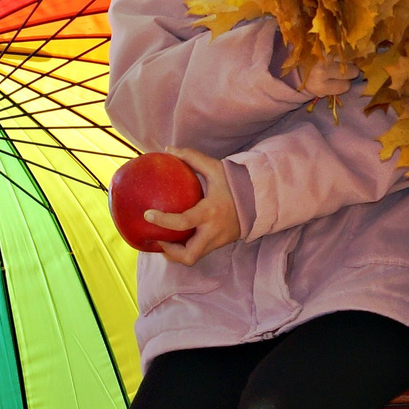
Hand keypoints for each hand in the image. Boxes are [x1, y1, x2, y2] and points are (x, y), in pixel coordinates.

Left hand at [146, 147, 243, 265]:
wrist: (261, 199)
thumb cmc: (236, 183)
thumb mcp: (215, 168)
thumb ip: (192, 158)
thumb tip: (168, 149)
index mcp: (211, 212)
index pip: (183, 222)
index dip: (163, 220)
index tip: (147, 214)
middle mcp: (214, 231)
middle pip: (189, 255)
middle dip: (170, 252)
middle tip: (157, 239)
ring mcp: (218, 241)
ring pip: (193, 258)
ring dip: (176, 254)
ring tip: (164, 241)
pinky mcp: (220, 245)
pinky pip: (199, 252)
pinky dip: (186, 249)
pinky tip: (177, 238)